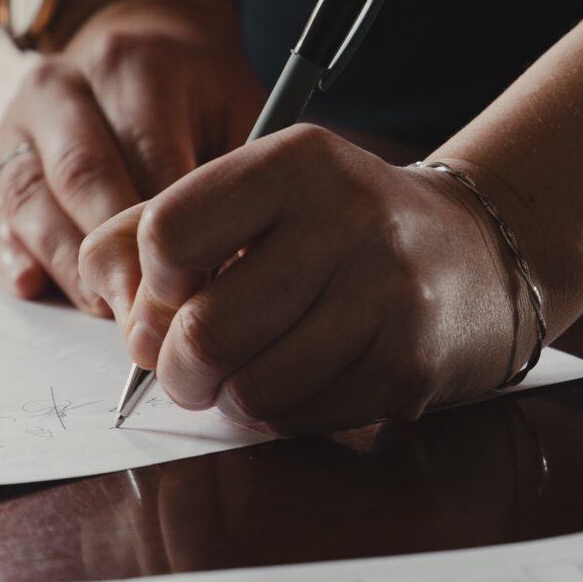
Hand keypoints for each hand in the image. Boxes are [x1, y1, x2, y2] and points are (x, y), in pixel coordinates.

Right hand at [0, 0, 262, 312]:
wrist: (137, 40)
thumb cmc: (198, 95)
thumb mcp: (235, 109)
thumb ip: (233, 176)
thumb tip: (231, 267)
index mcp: (132, 67)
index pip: (149, 158)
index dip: (171, 234)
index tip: (196, 292)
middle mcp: (63, 87)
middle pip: (82, 178)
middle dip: (115, 258)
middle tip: (147, 318)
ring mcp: (19, 123)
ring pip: (31, 200)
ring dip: (68, 265)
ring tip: (106, 311)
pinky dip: (10, 254)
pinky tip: (33, 286)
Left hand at [76, 127, 524, 432]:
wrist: (478, 253)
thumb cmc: (341, 228)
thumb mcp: (261, 194)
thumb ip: (165, 225)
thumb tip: (104, 293)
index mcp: (296, 163)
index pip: (169, 233)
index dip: (151, 284)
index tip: (173, 294)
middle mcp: (346, 220)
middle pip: (205, 329)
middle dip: (178, 368)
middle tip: (188, 367)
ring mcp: (385, 295)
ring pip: (252, 388)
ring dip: (233, 398)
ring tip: (250, 372)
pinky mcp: (409, 364)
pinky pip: (302, 418)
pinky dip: (285, 414)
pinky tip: (305, 380)